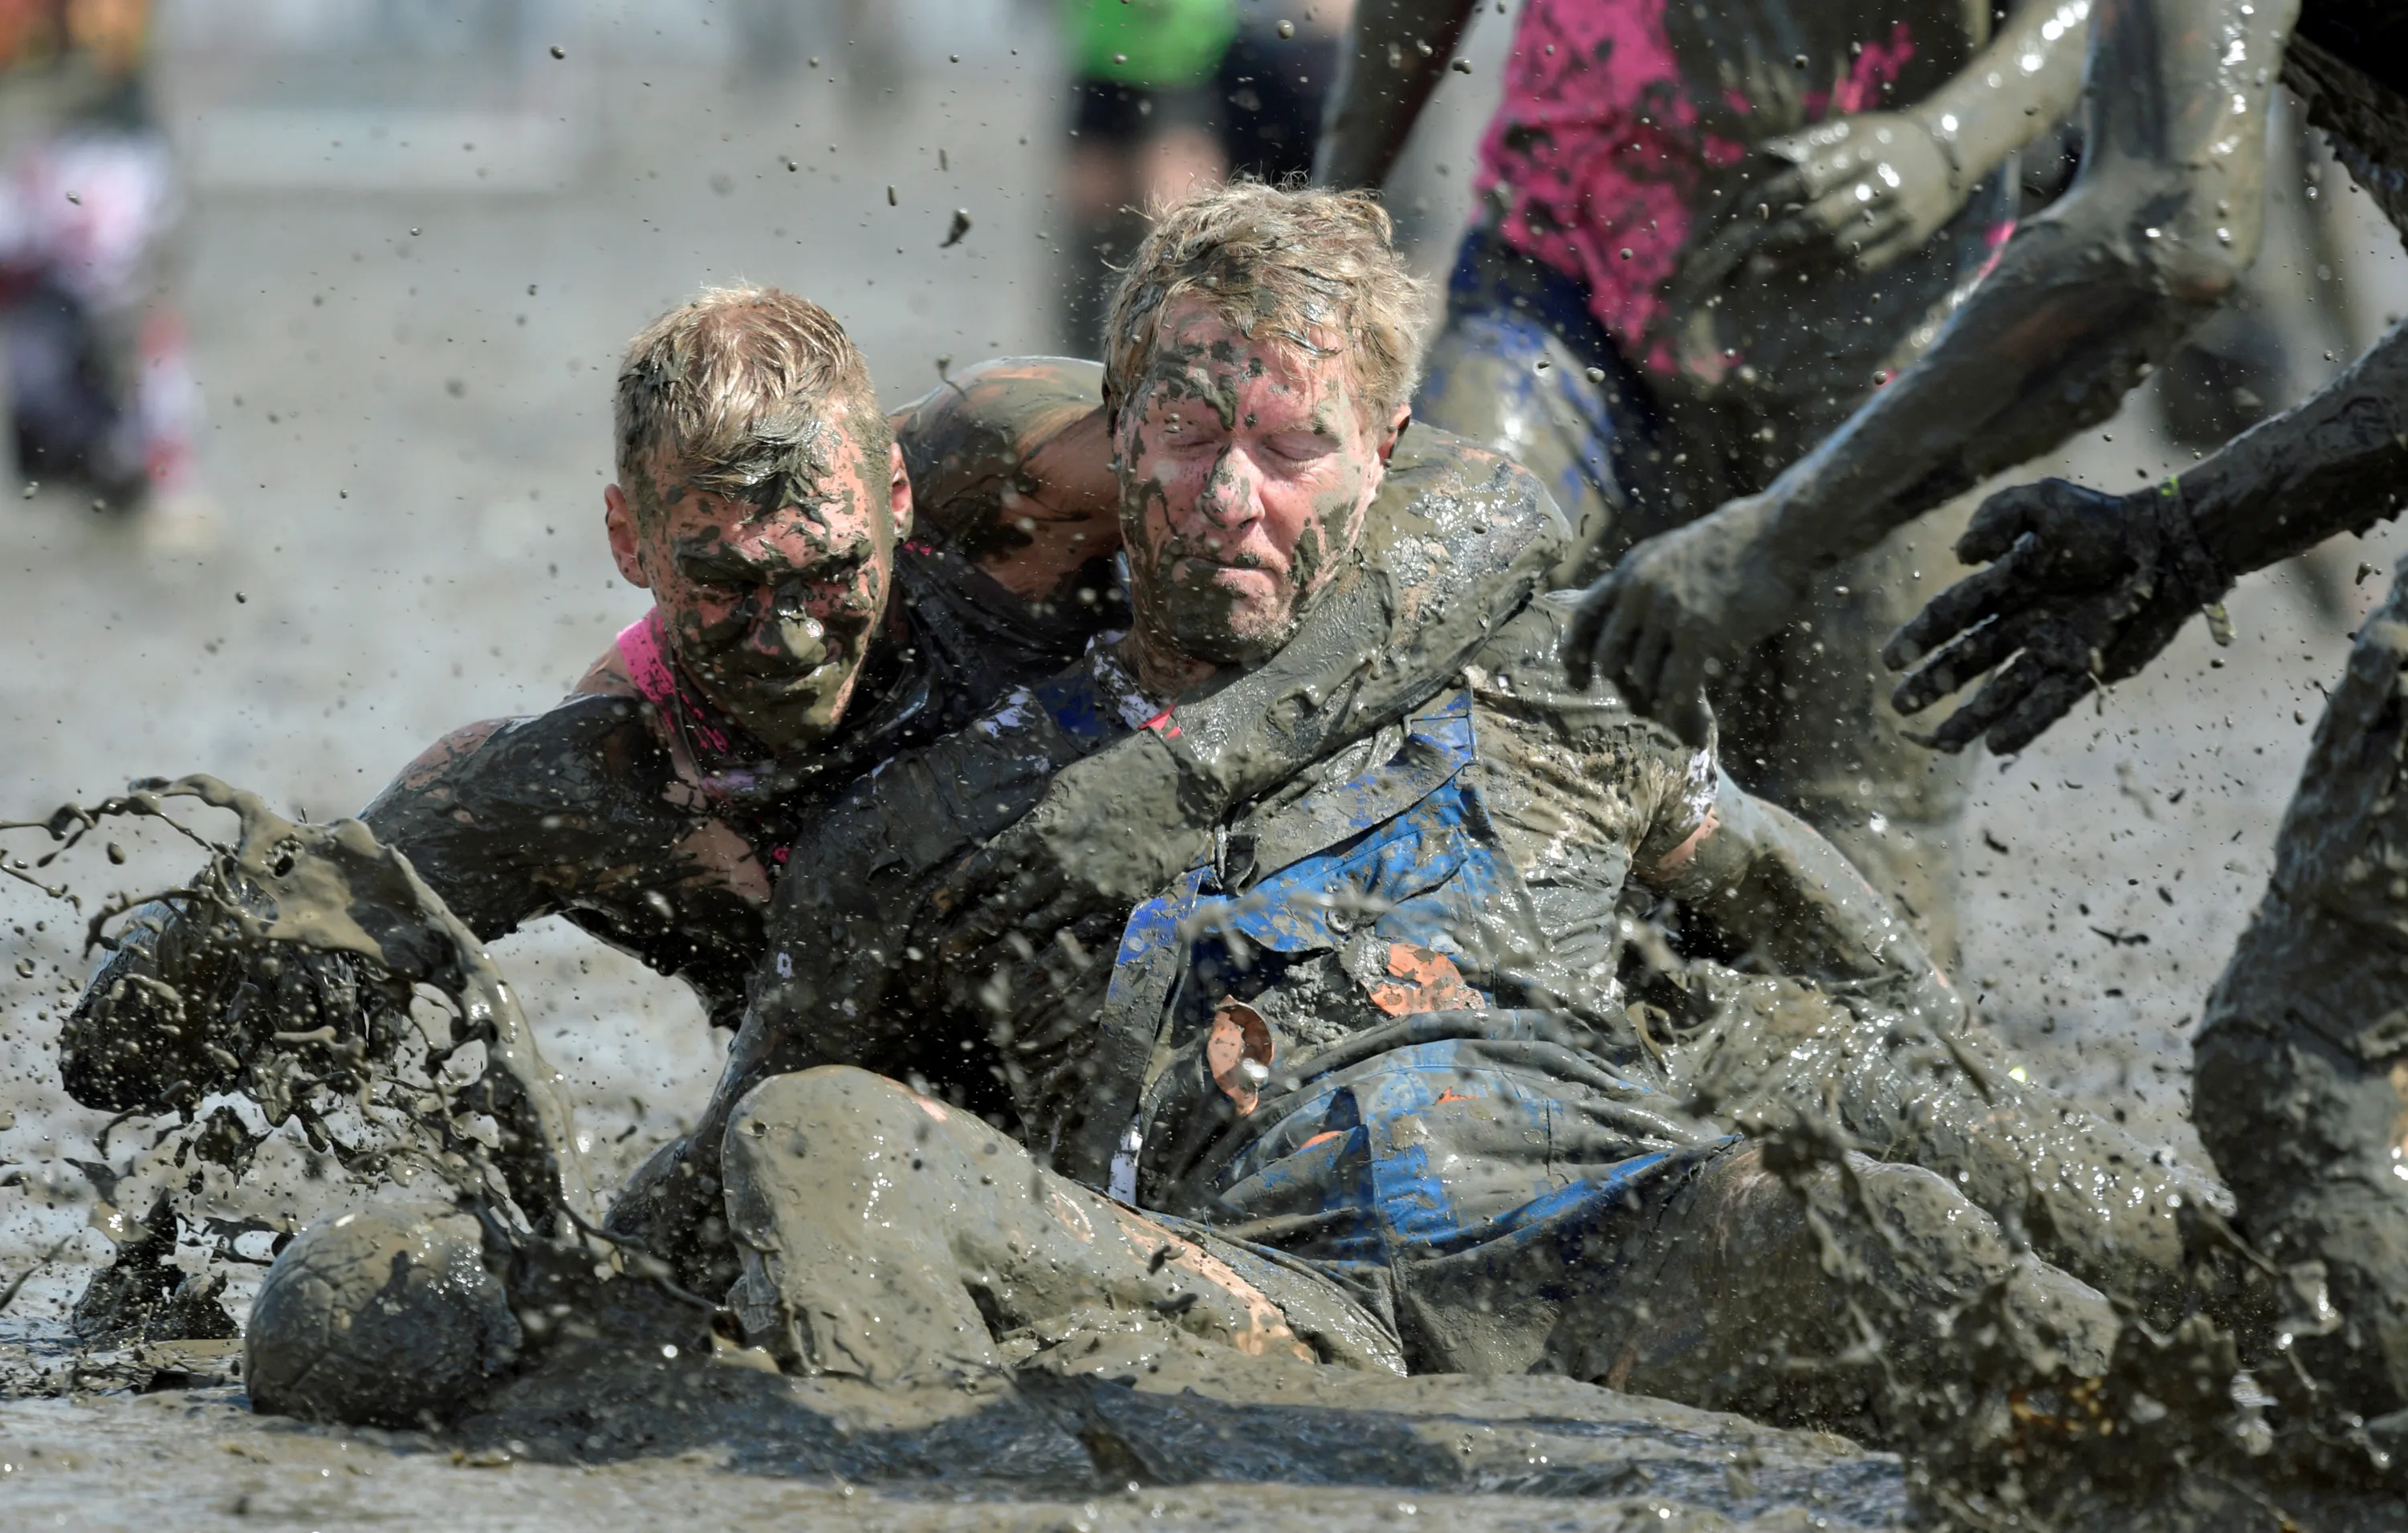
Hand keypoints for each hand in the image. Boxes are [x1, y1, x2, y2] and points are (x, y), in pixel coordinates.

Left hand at [920, 731, 1206, 969]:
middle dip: (973, 930)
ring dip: (1010, 947)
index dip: (960, 890)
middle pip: (1006, 905)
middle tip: (946, 952)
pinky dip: (1061, 950)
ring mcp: (1093, 887)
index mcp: (1041, 829)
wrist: (1182, 777)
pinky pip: (1086, 933)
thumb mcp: (1065, 786)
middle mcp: (1061, 864)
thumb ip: (1039, 821)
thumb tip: (1018, 845)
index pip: (988, 866)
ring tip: (985, 966)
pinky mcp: (1125, 901)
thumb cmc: (1121, 771)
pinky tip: (1045, 964)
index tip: (937, 908)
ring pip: (1041, 927)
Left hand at [1564, 495, 1807, 727]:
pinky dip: (1676, 706)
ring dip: (1658, 699)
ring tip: (1675, 711)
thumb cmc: (1734, 547)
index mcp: (1630, 570)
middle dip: (1623, 685)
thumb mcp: (1672, 554)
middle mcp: (1639, 591)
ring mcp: (1666, 612)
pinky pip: (1674, 686)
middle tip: (1643, 702)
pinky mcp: (1698, 633)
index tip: (1578, 683)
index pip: (1584, 619)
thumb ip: (1644, 584)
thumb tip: (1624, 626)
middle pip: (1609, 658)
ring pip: (1643, 676)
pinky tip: (1688, 718)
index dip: (1575, 656)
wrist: (1777, 534)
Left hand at [1675, 111, 1959, 297]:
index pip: (1807, 179)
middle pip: (1821, 220)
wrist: (1949, 152)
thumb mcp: (1851, 128)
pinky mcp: (1908, 241)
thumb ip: (1809, 143)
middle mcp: (1881, 184)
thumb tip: (1762, 159)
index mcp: (1863, 152)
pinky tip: (1803, 276)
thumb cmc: (1885, 139)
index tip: (1746, 212)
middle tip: (1750, 254)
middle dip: (1781, 240)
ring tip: (1766, 272)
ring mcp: (1898, 216)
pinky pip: (1862, 265)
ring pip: (1839, 248)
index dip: (1772, 198)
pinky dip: (1829, 273)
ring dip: (1798, 263)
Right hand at [1883, 478, 2226, 754]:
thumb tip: (1962, 556)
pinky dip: (2023, 725)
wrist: (2169, 545)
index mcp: (2006, 583)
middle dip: (1933, 682)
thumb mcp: (2045, 502)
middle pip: (1967, 659)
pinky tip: (1995, 746)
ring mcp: (2052, 649)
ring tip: (1939, 743)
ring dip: (1969, 717)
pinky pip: (2048, 705)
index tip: (1892, 659)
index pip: (1952, 613)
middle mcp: (2022, 622)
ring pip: (2001, 692)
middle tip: (1900, 705)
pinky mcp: (2085, 670)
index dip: (1920, 636)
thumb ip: (1997, 517)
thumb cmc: (2107, 519)